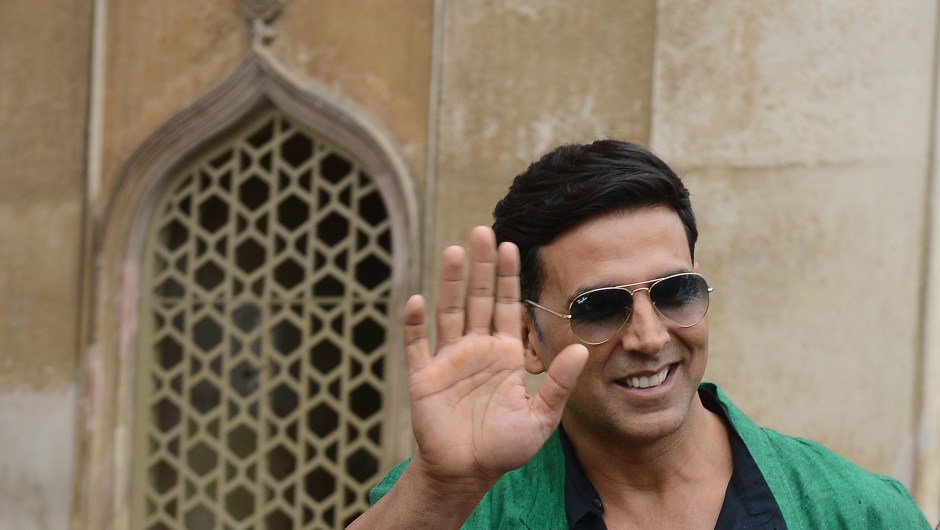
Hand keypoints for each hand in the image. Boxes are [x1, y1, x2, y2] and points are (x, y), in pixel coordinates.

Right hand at [404, 226, 587, 489]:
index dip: (508, 277)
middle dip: (481, 266)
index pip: (507, 306)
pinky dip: (414, 323)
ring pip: (449, 311)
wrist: (466, 474)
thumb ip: (558, 384)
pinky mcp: (424, 376)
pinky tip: (416, 300)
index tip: (510, 246)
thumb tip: (581, 349)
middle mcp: (476, 349)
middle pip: (478, 298)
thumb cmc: (504, 448)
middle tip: (482, 230)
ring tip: (455, 250)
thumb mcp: (540, 418)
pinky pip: (417, 344)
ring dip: (449, 281)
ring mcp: (448, 359)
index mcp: (504, 354)